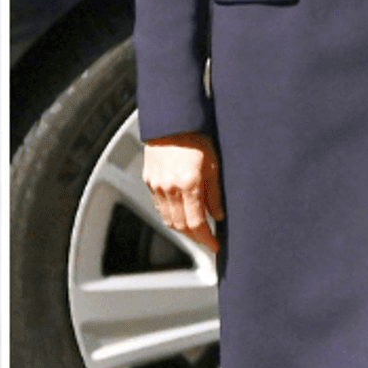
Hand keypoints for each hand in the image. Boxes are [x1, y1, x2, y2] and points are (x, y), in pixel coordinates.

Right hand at [143, 131, 223, 253]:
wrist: (171, 120)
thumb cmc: (196, 138)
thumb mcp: (214, 165)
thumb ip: (215, 194)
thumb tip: (218, 216)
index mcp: (188, 184)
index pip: (196, 224)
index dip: (206, 239)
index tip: (215, 246)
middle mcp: (169, 188)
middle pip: (180, 226)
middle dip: (195, 238)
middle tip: (208, 241)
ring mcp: (156, 185)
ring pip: (168, 219)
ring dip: (182, 229)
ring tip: (196, 231)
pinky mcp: (149, 180)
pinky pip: (160, 206)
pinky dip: (171, 215)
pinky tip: (182, 214)